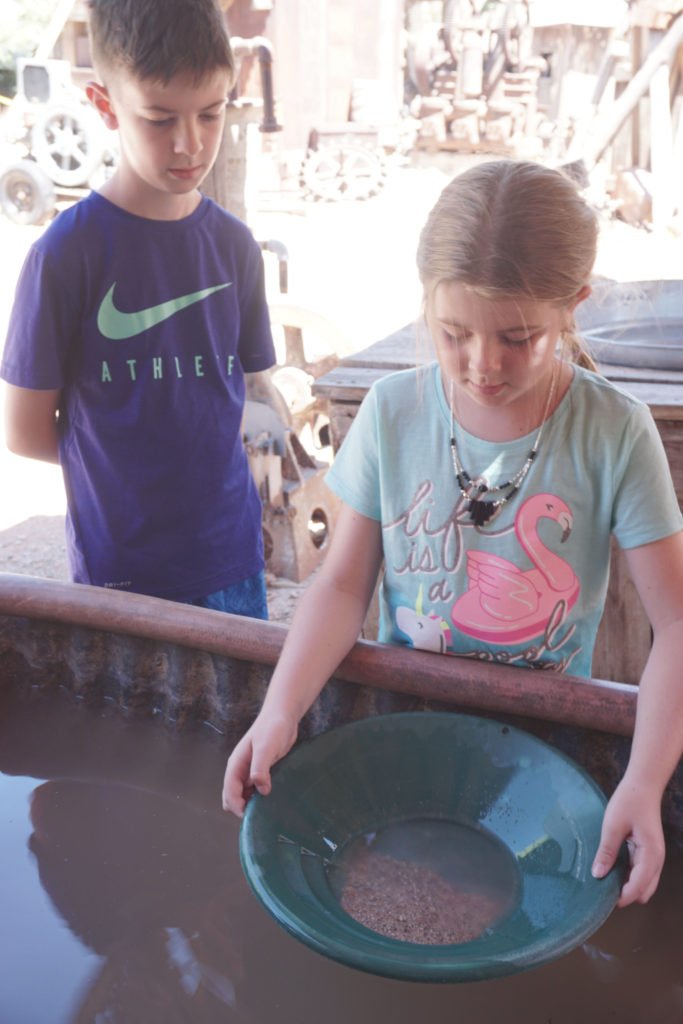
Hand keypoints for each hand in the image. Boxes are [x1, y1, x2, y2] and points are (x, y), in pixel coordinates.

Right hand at [222, 711, 297, 817]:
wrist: (283, 717)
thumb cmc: (272, 728)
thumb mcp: (265, 747)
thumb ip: (260, 768)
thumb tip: (261, 790)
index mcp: (236, 765)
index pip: (230, 791)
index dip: (236, 805)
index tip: (249, 816)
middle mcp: (241, 770)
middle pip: (233, 796)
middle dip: (241, 807)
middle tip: (259, 815)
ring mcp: (251, 772)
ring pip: (245, 795)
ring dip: (252, 804)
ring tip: (267, 810)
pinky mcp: (263, 772)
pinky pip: (257, 791)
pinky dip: (260, 798)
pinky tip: (272, 801)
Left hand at [591, 777, 664, 906]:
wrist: (642, 785)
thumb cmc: (628, 802)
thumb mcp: (613, 826)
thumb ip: (607, 852)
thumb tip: (598, 875)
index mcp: (651, 855)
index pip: (638, 887)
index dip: (622, 897)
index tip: (603, 901)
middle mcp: (656, 860)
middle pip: (644, 890)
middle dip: (626, 895)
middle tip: (603, 891)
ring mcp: (654, 856)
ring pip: (644, 883)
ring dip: (628, 886)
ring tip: (605, 882)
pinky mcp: (648, 851)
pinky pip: (641, 872)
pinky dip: (629, 876)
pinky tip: (612, 871)